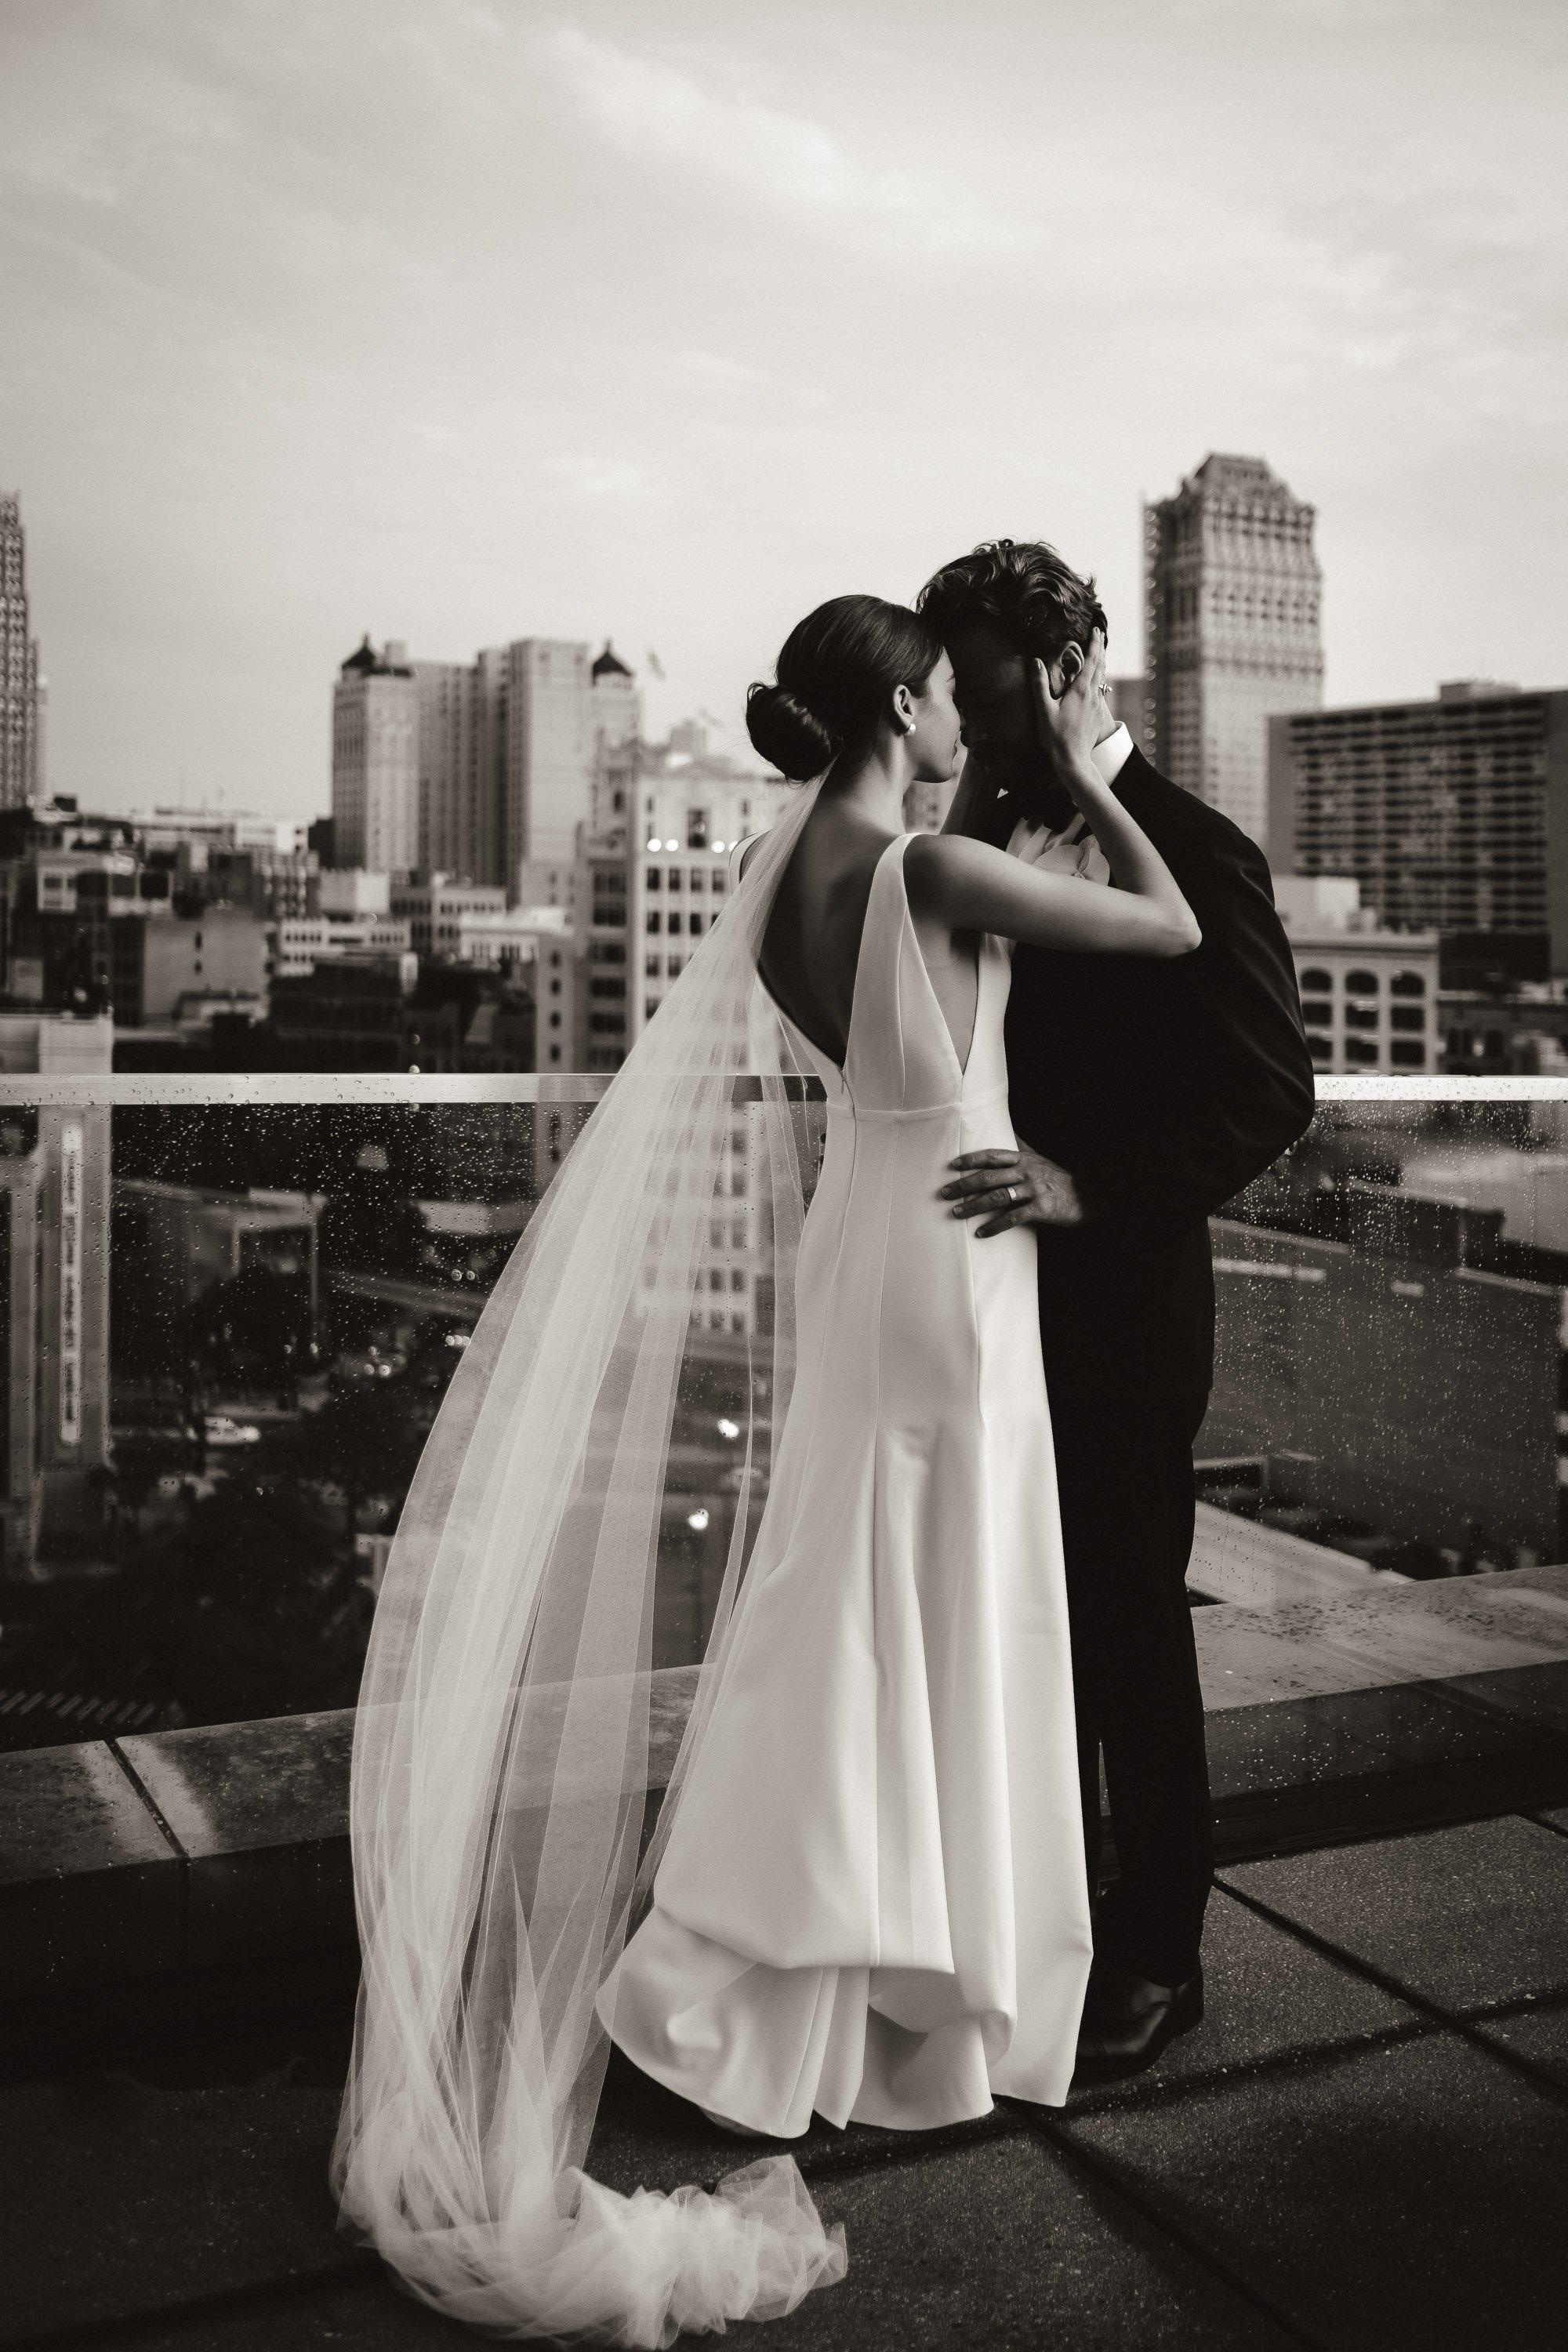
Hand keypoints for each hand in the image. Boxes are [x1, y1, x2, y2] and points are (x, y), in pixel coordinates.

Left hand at [940, 1144, 1085, 1236]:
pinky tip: (981, 1232)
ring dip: (973, 1206)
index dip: (971, 1159)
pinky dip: (994, 1226)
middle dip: (963, 1185)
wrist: (1089, 1194)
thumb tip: (1009, 1130)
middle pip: (988, 1177)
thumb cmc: (1059, 1177)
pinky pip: (1012, 1218)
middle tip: (944, 1193)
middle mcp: (1025, 1172)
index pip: (992, 1156)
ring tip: (956, 1213)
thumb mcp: (1040, 1158)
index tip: (952, 1165)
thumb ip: (1021, 1147)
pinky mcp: (1040, 1209)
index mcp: (1023, 1160)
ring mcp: (1033, 1190)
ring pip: (997, 1197)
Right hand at [1031, 628, 1108, 782]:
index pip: (1091, 660)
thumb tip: (1034, 661)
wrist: (1074, 760)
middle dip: (1100, 649)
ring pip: (1102, 679)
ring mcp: (1097, 706)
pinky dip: (1099, 679)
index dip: (1094, 643)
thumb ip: (1039, 685)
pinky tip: (1095, 683)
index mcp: (1081, 690)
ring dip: (1101, 664)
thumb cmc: (1056, 737)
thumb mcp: (1044, 710)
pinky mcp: (1098, 715)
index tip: (1096, 630)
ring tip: (1098, 655)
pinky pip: (1100, 691)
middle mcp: (1093, 695)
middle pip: (1100, 666)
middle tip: (1099, 635)